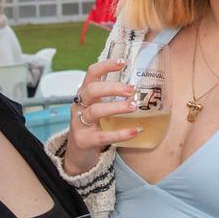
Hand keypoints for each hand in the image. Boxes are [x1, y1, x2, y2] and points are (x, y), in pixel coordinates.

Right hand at [62, 58, 141, 174]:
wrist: (78, 155)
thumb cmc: (94, 126)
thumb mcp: (99, 107)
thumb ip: (112, 97)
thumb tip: (140, 86)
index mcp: (85, 94)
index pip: (91, 73)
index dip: (105, 66)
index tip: (123, 62)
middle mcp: (79, 106)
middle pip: (92, 90)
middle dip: (112, 88)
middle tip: (132, 89)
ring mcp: (79, 123)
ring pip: (95, 111)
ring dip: (116, 107)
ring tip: (133, 107)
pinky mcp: (84, 141)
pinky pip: (102, 136)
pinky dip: (120, 133)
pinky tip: (135, 131)